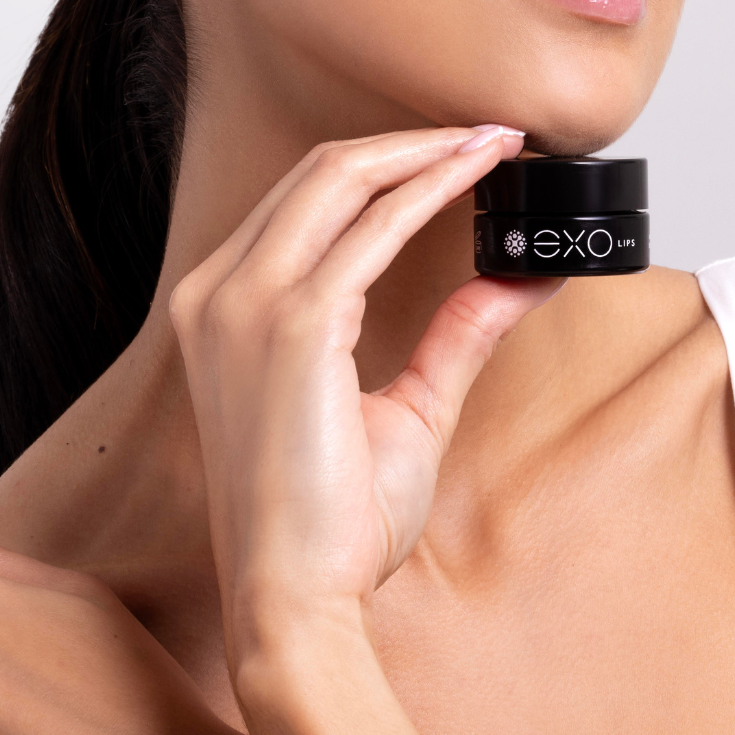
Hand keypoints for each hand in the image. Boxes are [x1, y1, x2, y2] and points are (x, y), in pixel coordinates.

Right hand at [166, 126, 556, 687]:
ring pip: (341, 179)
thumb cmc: (328, 525)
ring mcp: (245, 304)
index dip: (388, 162)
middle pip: (320, 170)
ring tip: (496, 143)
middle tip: (494, 133)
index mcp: (224, 310)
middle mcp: (220, 294)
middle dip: (413, 141)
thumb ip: (453, 337)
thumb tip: (514, 282)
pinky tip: (477, 180)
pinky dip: (430, 191)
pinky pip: (372, 229)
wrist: (294, 601)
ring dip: (428, 152)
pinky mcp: (288, 325)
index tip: (461, 151)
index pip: (306, 200)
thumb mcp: (406, 410)